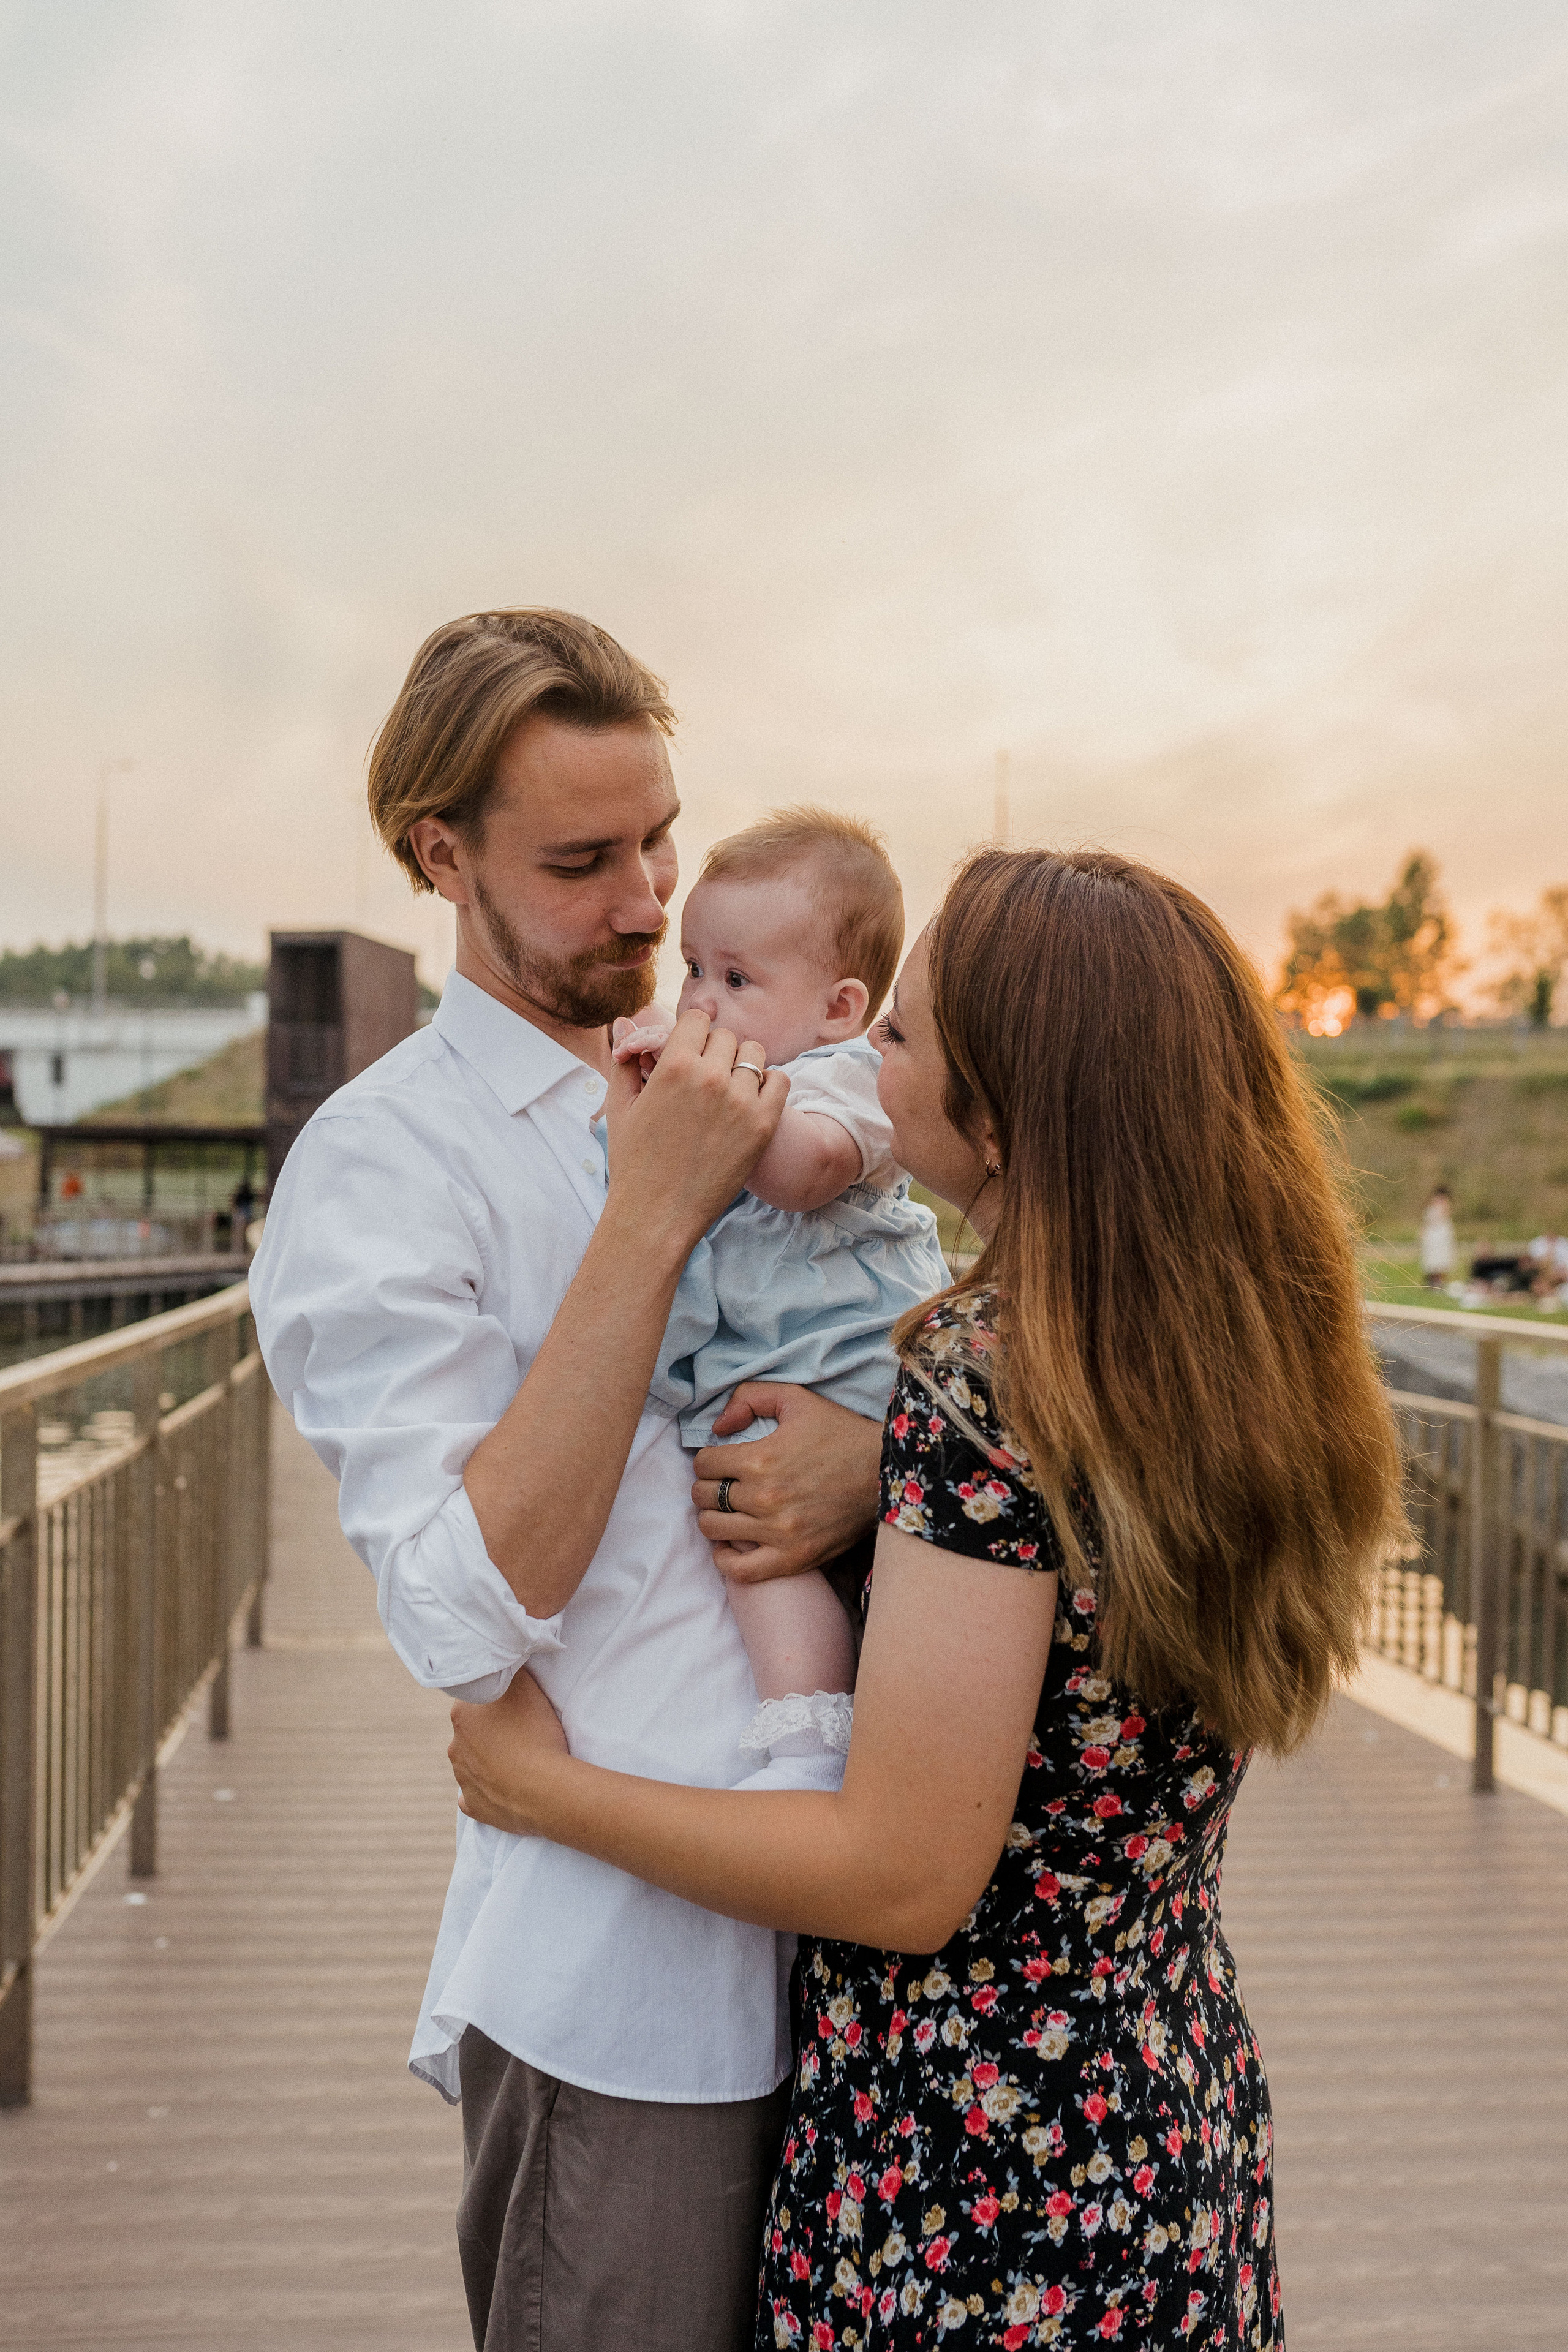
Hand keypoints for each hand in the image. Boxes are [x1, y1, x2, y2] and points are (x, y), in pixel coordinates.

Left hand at [449, 1669, 569, 1837]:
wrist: (544, 1789)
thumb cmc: (535, 1733)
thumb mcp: (526, 1685)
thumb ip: (510, 1673)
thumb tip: (505, 1665)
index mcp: (461, 1715)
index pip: (475, 1698)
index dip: (495, 1700)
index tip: (513, 1705)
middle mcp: (455, 1746)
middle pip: (473, 1731)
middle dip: (491, 1730)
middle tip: (520, 1732)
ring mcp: (462, 1780)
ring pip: (474, 1763)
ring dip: (491, 1760)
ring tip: (520, 1761)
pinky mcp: (473, 1806)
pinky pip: (476, 1795)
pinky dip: (488, 1790)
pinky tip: (506, 1786)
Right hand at [603, 1010, 787, 1255]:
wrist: (658, 1215)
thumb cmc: (634, 1162)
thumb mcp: (620, 1106)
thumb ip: (626, 1059)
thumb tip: (627, 1021)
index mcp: (673, 1066)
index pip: (698, 1019)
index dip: (692, 1033)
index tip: (690, 1050)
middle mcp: (709, 1077)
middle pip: (726, 1036)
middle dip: (714, 1051)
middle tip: (705, 1077)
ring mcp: (740, 1101)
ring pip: (754, 1054)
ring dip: (742, 1065)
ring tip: (728, 1090)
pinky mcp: (763, 1125)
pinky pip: (780, 1081)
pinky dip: (768, 1085)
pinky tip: (750, 1102)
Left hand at [691, 1383, 882, 1583]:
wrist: (885, 1473)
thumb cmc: (841, 1433)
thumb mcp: (797, 1399)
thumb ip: (749, 1397)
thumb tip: (717, 1427)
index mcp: (761, 1458)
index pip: (703, 1464)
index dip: (708, 1458)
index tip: (721, 1460)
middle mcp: (764, 1498)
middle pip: (704, 1496)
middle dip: (708, 1486)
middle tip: (724, 1483)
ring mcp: (778, 1533)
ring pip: (713, 1530)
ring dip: (714, 1517)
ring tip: (729, 1509)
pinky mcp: (793, 1558)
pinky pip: (739, 1571)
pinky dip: (726, 1559)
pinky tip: (732, 1543)